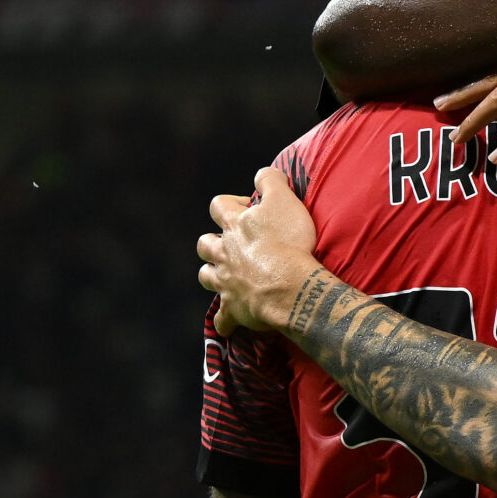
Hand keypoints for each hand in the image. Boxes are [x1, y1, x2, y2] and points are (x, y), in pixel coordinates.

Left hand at [197, 167, 320, 335]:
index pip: (218, 206)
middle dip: (214, 242)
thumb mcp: (284, 200)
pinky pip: (223, 319)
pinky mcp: (234, 308)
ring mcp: (226, 282)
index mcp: (233, 226)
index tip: (250, 208)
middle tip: (234, 245)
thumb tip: (262, 174)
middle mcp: (224, 253)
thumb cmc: (289, 242)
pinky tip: (230, 323)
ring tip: (226, 275)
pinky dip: (225, 321)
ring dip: (212, 274)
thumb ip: (270, 180)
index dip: (230, 204)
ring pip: (206, 276)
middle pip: (204, 244)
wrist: (292, 286)